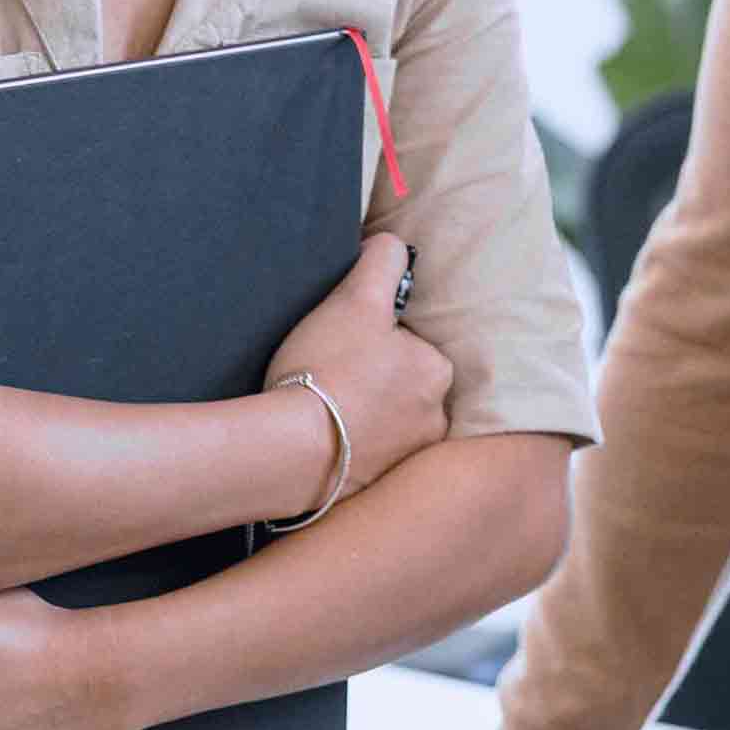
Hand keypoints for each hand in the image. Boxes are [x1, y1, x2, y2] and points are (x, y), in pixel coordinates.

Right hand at [267, 232, 453, 507]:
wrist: (292, 449)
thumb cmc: (327, 368)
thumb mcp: (356, 298)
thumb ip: (383, 262)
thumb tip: (394, 246)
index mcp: (438, 372)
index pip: (408, 342)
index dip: (373, 337)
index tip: (344, 344)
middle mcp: (436, 418)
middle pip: (400, 382)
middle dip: (373, 377)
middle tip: (330, 374)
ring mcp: (409, 456)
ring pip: (386, 419)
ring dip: (363, 412)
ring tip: (323, 406)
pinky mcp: (381, 483)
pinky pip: (369, 452)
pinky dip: (351, 442)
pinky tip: (323, 435)